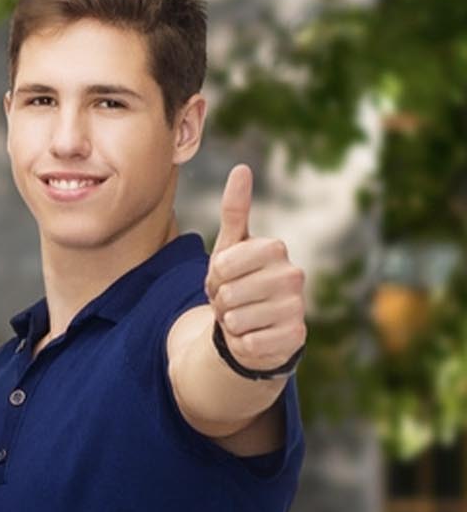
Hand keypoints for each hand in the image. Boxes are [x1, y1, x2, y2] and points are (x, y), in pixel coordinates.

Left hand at [205, 165, 306, 372]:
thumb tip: (242, 168)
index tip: (225, 276)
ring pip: (236, 319)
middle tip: (233, 301)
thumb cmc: (238, 281)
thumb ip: (235, 209)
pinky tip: (254, 336)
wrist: (253, 325)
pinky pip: (248, 343)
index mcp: (275, 249)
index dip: (214, 275)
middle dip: (220, 301)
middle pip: (228, 293)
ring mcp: (297, 307)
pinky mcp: (295, 337)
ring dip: (231, 323)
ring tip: (243, 316)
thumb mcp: (230, 246)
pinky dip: (242, 343)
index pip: (222, 264)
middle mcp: (293, 275)